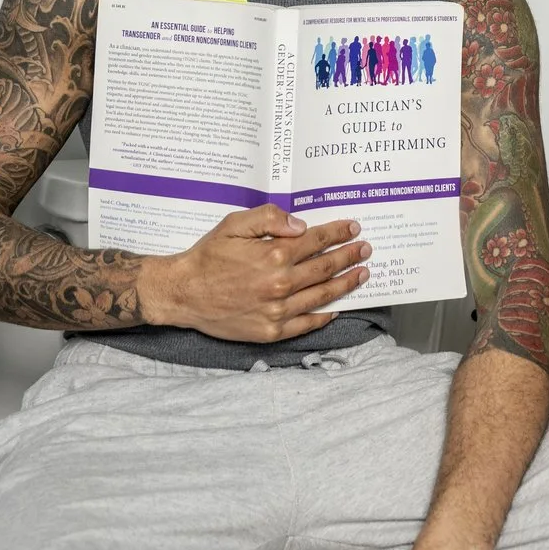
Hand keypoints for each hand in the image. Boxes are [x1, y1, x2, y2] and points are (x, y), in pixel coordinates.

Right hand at [136, 204, 368, 342]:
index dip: (337, 233)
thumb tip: (302, 225)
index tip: (353, 228)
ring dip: (345, 283)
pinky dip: (325, 315)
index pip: (316, 241)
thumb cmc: (208, 257)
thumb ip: (269, 218)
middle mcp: (280, 284)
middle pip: (325, 268)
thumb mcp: (234, 224)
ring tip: (362, 274)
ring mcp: (277, 311)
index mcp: (273, 254)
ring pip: (322, 296)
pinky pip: (306, 323)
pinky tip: (337, 307)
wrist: (183, 293)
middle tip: (365, 249)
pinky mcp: (271, 331)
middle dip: (348, 256)